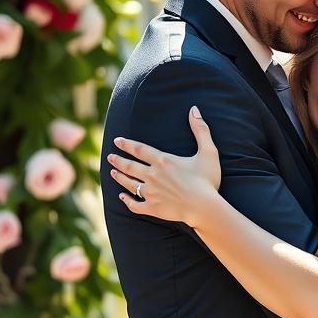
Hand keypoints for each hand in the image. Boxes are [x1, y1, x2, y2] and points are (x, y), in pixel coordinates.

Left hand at [110, 105, 220, 224]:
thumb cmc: (208, 181)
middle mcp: (153, 175)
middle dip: (118, 160)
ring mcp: (151, 192)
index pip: (139, 149)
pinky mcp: (153, 208)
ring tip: (112, 172)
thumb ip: (201, 130)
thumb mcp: (208, 152)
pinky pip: (135, 204)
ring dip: (119, 177)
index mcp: (163, 161)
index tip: (116, 141)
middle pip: (130, 166)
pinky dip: (126, 200)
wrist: (205, 208)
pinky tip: (122, 197)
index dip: (126, 144)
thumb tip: (194, 109)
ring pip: (129, 183)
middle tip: (109, 157)